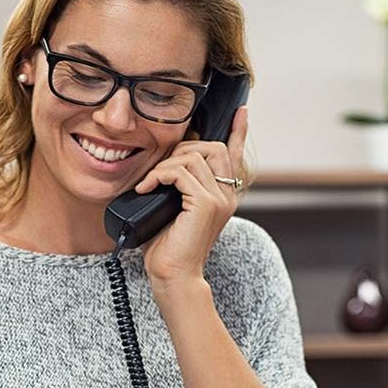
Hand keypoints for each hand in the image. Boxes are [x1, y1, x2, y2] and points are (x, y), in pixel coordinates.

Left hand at [135, 106, 247, 285]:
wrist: (173, 276)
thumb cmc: (168, 247)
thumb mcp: (174, 209)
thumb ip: (180, 187)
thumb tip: (165, 166)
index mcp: (223, 195)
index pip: (235, 155)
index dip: (239, 131)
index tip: (241, 111)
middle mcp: (227, 195)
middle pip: (213, 146)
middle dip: (183, 148)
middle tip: (161, 170)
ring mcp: (219, 199)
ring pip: (194, 156)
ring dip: (166, 164)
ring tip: (150, 184)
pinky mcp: (205, 204)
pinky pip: (180, 172)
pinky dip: (159, 176)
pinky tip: (147, 189)